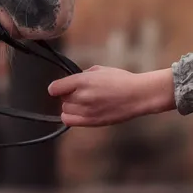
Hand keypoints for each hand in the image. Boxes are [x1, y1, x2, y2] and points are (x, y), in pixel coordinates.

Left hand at [47, 66, 176, 126]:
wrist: (138, 95)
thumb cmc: (121, 80)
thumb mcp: (99, 69)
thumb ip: (82, 75)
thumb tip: (72, 81)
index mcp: (83, 81)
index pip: (55, 88)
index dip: (56, 87)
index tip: (60, 87)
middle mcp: (82, 97)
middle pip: (61, 100)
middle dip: (67, 95)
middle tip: (78, 92)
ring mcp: (87, 111)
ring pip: (65, 110)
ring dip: (70, 106)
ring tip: (82, 102)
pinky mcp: (92, 122)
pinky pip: (71, 121)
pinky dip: (71, 117)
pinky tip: (81, 111)